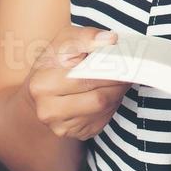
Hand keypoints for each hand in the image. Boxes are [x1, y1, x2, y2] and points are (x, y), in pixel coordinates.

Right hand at [24, 24, 131, 141]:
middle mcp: (48, 110)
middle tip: (130, 71)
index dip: (109, 71)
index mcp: (42, 84)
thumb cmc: (54, 62)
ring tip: (118, 80)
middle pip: (98, 99)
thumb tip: (110, 40)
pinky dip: (110, 105)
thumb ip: (87, 37)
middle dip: (118, 84)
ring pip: (104, 110)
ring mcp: (61, 126)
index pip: (85, 79)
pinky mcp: (75, 134)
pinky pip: (103, 120)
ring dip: (116, 94)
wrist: (40, 91)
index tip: (125, 62)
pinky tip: (107, 93)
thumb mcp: (64, 40)